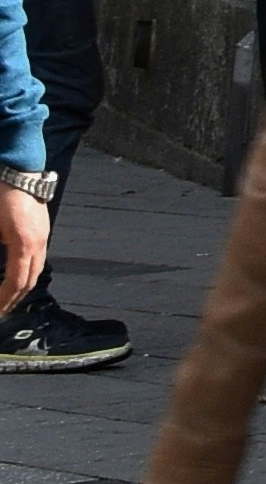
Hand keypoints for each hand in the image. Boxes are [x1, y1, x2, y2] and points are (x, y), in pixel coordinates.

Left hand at [0, 185, 39, 303]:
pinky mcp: (42, 229)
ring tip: (10, 299)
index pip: (15, 281)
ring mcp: (43, 236)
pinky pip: (37, 258)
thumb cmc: (0, 196)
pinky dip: (27, 272)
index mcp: (23, 244)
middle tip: (1, 312)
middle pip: (30, 280)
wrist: (17, 171)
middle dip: (14, 299)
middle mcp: (38, 243)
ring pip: (36, 270)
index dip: (4, 299)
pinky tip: (18, 276)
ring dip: (23, 288)